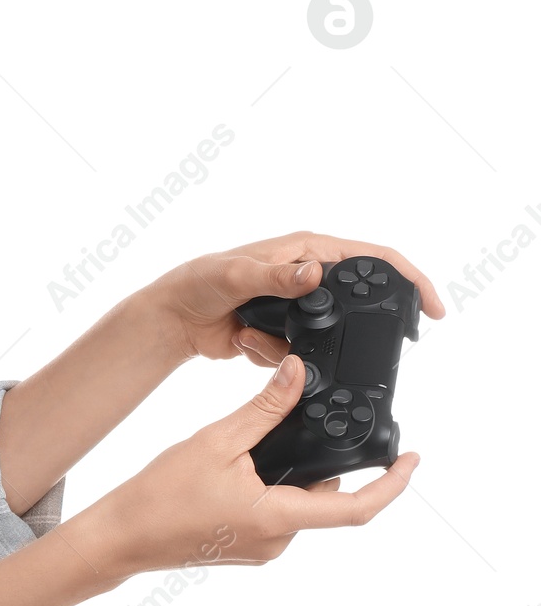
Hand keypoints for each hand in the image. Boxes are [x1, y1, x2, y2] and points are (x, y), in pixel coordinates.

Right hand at [82, 354, 421, 581]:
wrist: (121, 536)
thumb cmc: (160, 494)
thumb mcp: (216, 441)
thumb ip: (264, 409)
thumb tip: (298, 374)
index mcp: (277, 518)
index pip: (357, 508)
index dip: (393, 485)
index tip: (412, 459)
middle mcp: (278, 541)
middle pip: (324, 497)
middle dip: (322, 460)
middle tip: (306, 422)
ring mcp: (262, 548)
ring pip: (298, 503)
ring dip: (292, 472)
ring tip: (254, 444)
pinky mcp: (246, 546)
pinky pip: (276, 513)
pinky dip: (271, 486)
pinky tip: (239, 466)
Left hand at [146, 229, 445, 366]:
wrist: (173, 319)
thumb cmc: (197, 282)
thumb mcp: (235, 274)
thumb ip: (275, 276)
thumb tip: (315, 272)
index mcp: (305, 249)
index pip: (371, 257)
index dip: (408, 277)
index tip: (432, 307)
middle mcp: (307, 274)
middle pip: (358, 302)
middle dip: (356, 326)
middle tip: (344, 344)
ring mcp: (298, 306)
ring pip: (329, 336)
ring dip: (296, 347)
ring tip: (254, 334)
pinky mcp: (285, 333)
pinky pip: (301, 354)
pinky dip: (276, 356)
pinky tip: (245, 341)